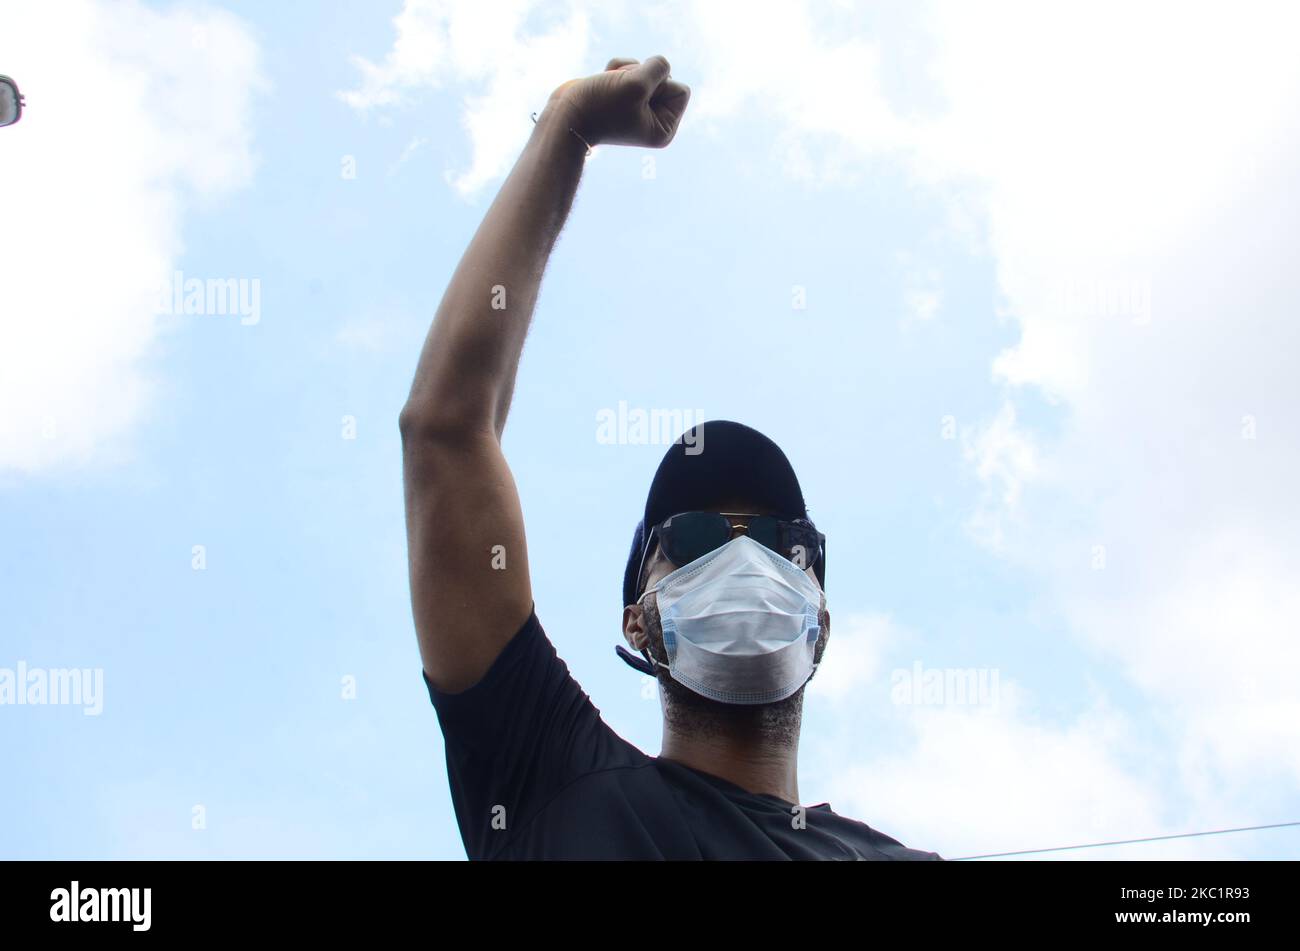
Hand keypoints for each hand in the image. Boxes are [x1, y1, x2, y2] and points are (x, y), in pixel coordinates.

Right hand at [547, 55, 689, 148]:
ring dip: (626, 71)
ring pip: (646, 70)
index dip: (658, 86)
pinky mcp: (622, 94)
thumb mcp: (636, 84)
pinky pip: (630, 67)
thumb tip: (661, 65)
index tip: (635, 99)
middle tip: (619, 94)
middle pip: (665, 78)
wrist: (564, 116)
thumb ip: (658, 67)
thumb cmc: (600, 106)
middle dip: (641, 77)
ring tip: (609, 87)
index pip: (681, 90)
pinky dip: (616, 69)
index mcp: (664, 129)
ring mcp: (637, 107)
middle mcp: (653, 120)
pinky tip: (603, 81)